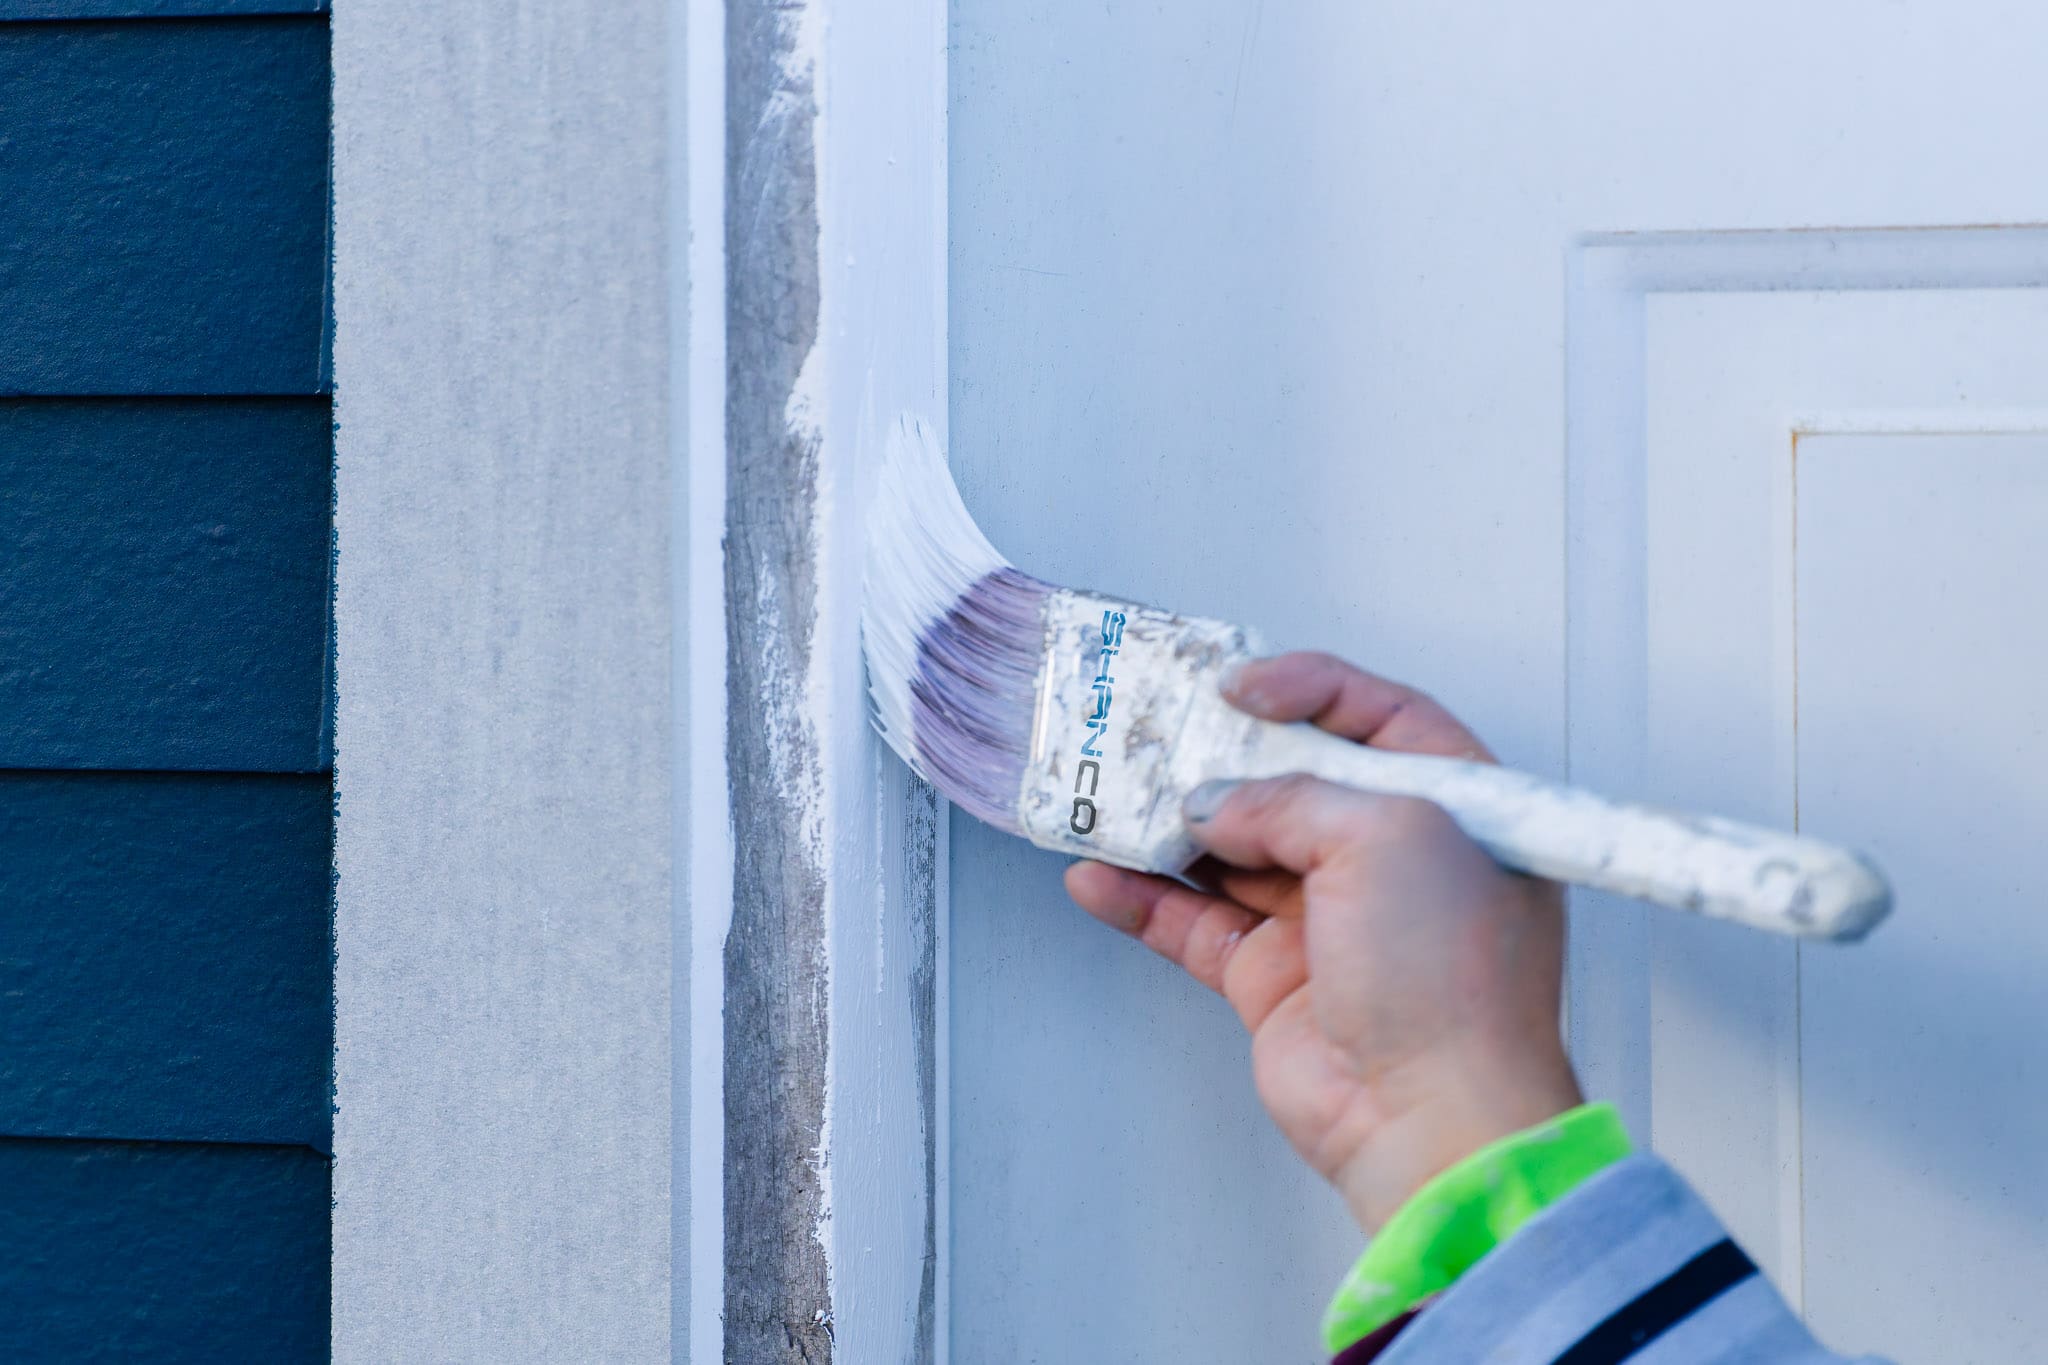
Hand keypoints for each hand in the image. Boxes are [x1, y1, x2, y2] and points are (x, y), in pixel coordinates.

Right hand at [1064, 652, 1581, 1231]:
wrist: (1433, 1116)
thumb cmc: (1453, 977)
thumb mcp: (1388, 833)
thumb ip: (1291, 798)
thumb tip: (1220, 802)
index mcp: (1450, 808)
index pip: (1377, 719)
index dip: (1310, 689)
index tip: (1240, 687)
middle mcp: (1390, 860)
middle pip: (1290, 782)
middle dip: (1220, 758)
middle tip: (1155, 729)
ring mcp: (1328, 921)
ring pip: (1231, 851)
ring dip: (1168, 825)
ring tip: (1106, 792)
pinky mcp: (1273, 979)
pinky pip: (1195, 923)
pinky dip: (1143, 899)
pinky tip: (1098, 876)